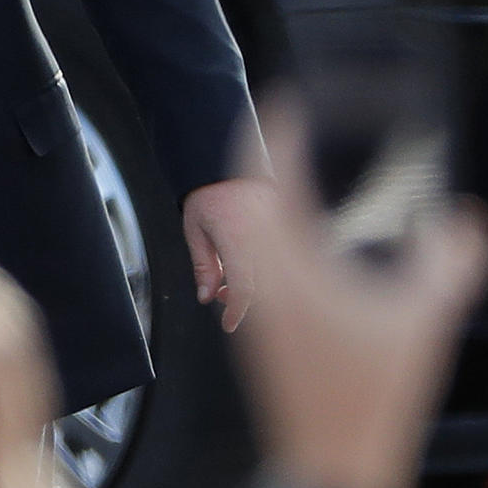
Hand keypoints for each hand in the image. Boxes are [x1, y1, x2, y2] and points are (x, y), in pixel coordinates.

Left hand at [184, 175, 271, 330]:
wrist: (229, 163)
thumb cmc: (209, 193)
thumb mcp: (195, 228)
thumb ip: (203, 264)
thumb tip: (206, 297)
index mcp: (239, 237)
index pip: (244, 286)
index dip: (237, 311)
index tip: (229, 324)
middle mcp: (265, 235)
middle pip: (266, 287)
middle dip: (243, 301)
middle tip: (222, 297)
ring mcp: (282, 230)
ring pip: (278, 276)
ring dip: (256, 287)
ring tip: (228, 282)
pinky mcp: (291, 227)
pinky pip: (285, 259)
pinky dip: (268, 271)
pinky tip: (248, 268)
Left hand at [234, 108, 487, 487]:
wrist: (327, 468)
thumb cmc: (365, 402)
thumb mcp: (423, 323)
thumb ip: (450, 264)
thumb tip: (466, 220)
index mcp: (283, 264)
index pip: (263, 176)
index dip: (273, 130)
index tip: (286, 99)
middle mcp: (255, 275)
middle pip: (239, 191)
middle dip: (257, 150)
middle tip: (282, 122)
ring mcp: (250, 300)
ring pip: (239, 223)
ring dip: (257, 186)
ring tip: (288, 165)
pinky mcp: (257, 323)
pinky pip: (249, 251)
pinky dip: (264, 224)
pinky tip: (300, 235)